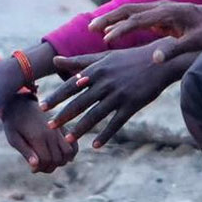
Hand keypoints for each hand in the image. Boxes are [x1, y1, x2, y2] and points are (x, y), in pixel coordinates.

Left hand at [2, 94, 75, 172]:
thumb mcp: (13, 138)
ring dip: (60, 162)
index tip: (32, 169)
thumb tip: (35, 167)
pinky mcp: (62, 128)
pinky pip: (73, 143)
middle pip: (58, 159)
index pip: (46, 160)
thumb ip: (26, 152)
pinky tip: (60, 155)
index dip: (40, 168)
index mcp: (38, 136)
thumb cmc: (13, 123)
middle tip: (39, 166)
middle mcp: (51, 133)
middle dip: (49, 167)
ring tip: (48, 160)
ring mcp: (58, 130)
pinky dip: (71, 153)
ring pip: (68, 153)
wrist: (20, 104)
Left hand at [40, 40, 190, 148]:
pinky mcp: (132, 105)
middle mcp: (105, 83)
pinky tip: (95, 145)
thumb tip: (55, 60)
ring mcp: (119, 95)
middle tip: (49, 126)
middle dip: (63, 115)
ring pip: (95, 115)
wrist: (160, 61)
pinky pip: (116, 123)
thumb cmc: (128, 59)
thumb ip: (78, 61)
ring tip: (68, 139)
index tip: (41, 106)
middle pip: (80, 102)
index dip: (56, 97)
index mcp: (97, 70)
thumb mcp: (104, 57)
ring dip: (81, 128)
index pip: (71, 85)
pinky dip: (105, 135)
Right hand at [89, 2, 201, 63]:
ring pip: (130, 10)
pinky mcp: (161, 13)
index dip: (122, 29)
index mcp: (168, 13)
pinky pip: (137, 15)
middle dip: (109, 18)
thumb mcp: (195, 44)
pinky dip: (122, 21)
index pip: (139, 19)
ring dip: (112, 18)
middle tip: (90, 28)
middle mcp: (161, 7)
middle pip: (129, 9)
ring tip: (94, 29)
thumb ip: (174, 50)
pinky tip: (112, 31)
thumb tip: (155, 59)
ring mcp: (160, 8)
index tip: (107, 39)